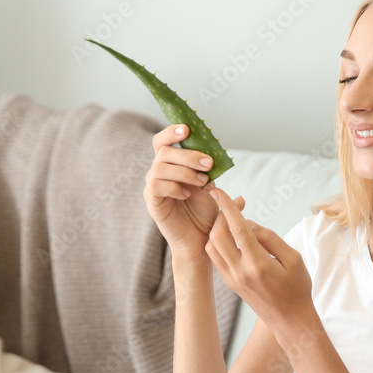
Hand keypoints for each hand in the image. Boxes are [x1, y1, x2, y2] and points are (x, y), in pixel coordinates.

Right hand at [144, 124, 244, 261]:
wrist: (202, 242)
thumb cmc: (206, 214)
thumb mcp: (212, 188)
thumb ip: (213, 171)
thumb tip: (219, 157)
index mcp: (172, 166)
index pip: (163, 142)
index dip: (171, 132)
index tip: (187, 130)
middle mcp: (159, 174)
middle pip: (163, 151)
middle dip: (188, 155)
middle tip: (208, 164)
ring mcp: (153, 188)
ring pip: (160, 167)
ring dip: (184, 171)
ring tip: (202, 182)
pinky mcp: (152, 203)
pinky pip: (156, 186)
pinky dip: (174, 187)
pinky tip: (187, 195)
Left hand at [204, 187, 313, 334]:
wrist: (289, 321)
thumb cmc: (297, 289)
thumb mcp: (293, 259)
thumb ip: (270, 238)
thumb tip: (249, 224)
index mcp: (257, 264)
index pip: (237, 228)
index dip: (227, 206)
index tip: (219, 191)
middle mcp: (240, 271)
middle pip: (217, 235)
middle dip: (220, 215)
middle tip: (231, 203)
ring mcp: (232, 278)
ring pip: (212, 247)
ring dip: (217, 229)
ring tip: (231, 219)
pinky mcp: (230, 283)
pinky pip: (216, 257)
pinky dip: (218, 242)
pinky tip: (231, 236)